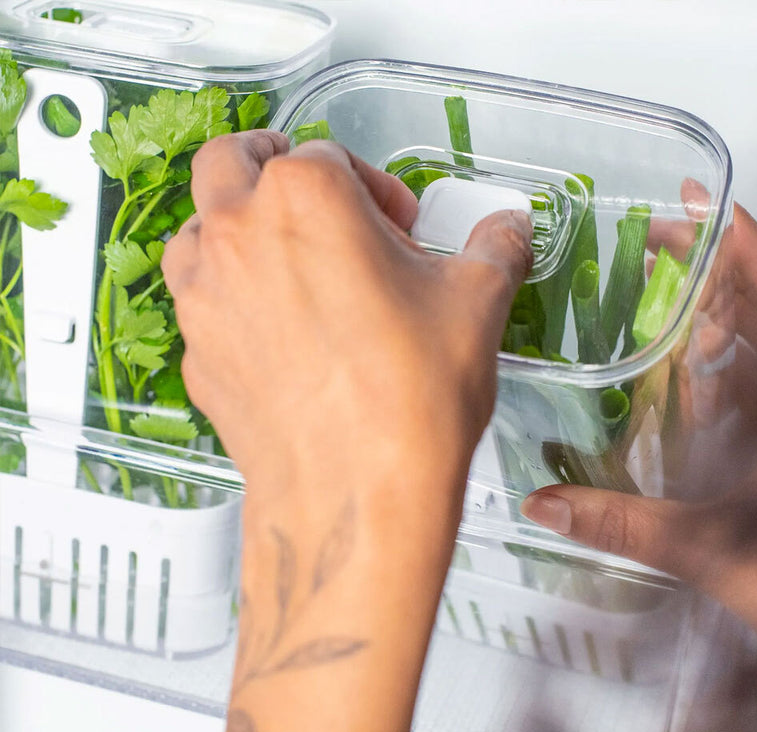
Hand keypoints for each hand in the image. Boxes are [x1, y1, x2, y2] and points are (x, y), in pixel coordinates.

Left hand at [162, 130, 532, 731]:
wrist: (357, 500)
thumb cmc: (410, 400)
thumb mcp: (476, 305)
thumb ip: (495, 249)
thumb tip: (506, 231)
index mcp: (307, 198)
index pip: (329, 156)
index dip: (373, 186)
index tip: (399, 224)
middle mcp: (240, 237)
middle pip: (231, 163)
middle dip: (272, 167)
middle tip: (317, 202)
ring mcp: (206, 298)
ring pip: (199, 230)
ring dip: (238, 230)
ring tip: (293, 268)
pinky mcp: (199, 355)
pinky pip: (202, 303)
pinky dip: (231, 298)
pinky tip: (279, 334)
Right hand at [521, 203, 756, 644]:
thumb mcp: (720, 553)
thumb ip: (630, 527)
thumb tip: (547, 505)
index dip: (737, 238)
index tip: (693, 200)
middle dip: (716, 265)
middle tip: (659, 244)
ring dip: (723, 311)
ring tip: (669, 297)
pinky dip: (734, 362)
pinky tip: (699, 379)